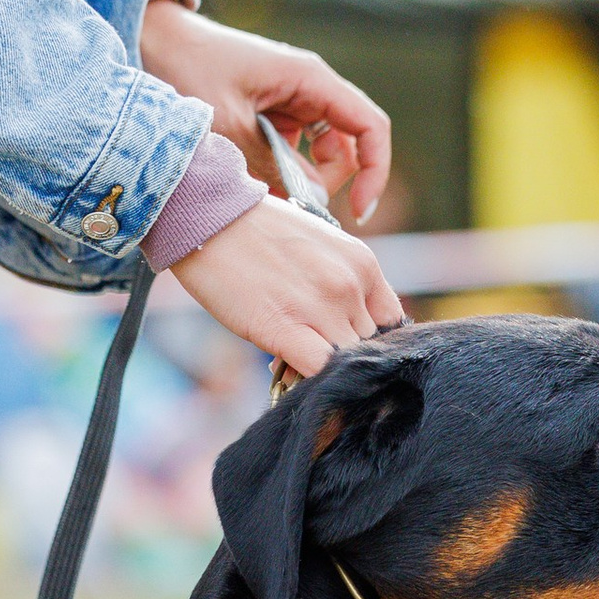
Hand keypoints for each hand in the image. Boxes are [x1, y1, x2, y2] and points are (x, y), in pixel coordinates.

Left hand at [138, 1, 392, 225]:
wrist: (152, 40)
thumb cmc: (188, 68)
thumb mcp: (227, 125)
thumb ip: (269, 165)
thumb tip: (311, 202)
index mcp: (310, 80)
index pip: (369, 126)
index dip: (374, 170)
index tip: (358, 209)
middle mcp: (308, 91)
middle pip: (345, 149)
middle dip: (327, 184)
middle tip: (291, 209)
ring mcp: (288, 106)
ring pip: (316, 158)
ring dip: (298, 183)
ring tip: (262, 198)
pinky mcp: (268, 119)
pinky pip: (288, 156)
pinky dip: (277, 176)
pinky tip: (249, 186)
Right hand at [169, 194, 404, 377]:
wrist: (209, 216)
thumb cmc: (257, 231)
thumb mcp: (319, 248)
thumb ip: (340, 286)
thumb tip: (340, 334)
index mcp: (363, 264)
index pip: (390, 323)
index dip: (370, 341)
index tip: (346, 346)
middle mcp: (350, 286)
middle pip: (367, 347)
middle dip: (344, 357)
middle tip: (311, 355)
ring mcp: (321, 308)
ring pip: (344, 362)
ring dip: (323, 370)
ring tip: (292, 361)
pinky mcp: (285, 328)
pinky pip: (318, 371)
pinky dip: (308, 381)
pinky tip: (288, 375)